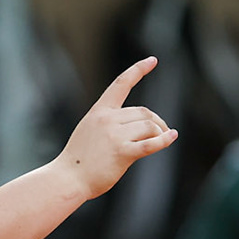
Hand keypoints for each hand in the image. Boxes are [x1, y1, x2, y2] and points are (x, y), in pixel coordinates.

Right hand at [56, 58, 177, 199]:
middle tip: (163, 132)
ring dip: (160, 133)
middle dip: (157, 122)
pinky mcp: (122, 153)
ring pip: (149, 126)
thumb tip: (141, 126)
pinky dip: (164, 140)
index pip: (121, 84)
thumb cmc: (79, 160)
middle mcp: (107, 119)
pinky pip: (150, 144)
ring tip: (161, 141)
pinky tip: (172, 137)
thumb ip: (110, 123)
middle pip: (144, 112)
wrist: (67, 178)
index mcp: (99, 111)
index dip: (138, 70)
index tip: (152, 60)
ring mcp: (114, 136)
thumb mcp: (90, 131)